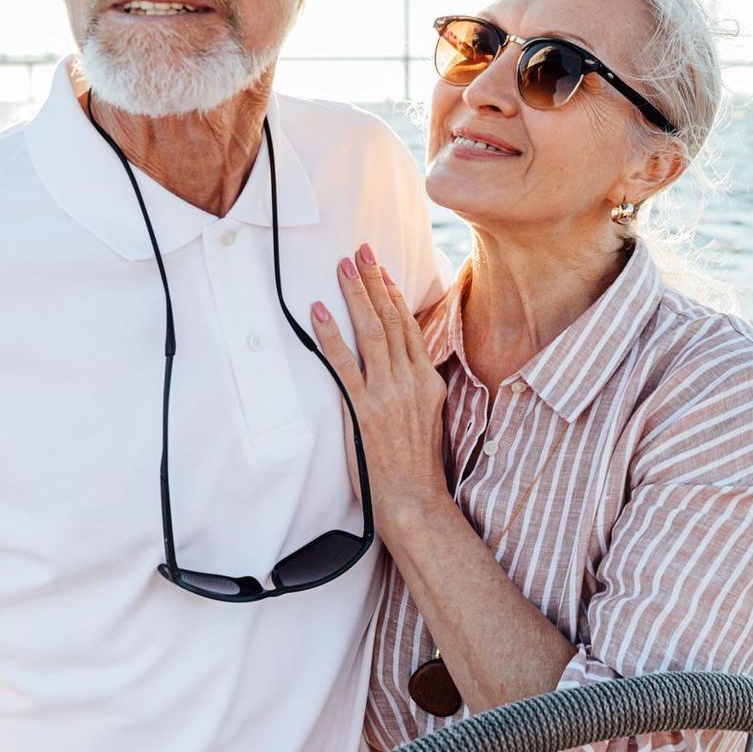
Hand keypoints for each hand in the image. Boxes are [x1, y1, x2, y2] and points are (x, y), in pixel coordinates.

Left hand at [310, 244, 449, 529]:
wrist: (415, 500)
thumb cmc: (421, 467)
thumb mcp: (432, 419)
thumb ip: (419, 389)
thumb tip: (406, 366)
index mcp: (428, 382)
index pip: (410, 327)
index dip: (394, 295)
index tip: (382, 270)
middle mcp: (411, 381)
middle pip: (391, 320)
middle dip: (375, 281)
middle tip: (360, 251)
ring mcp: (387, 394)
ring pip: (372, 332)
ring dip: (356, 295)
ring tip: (343, 267)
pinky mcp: (363, 410)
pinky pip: (344, 364)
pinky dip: (331, 335)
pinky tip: (320, 312)